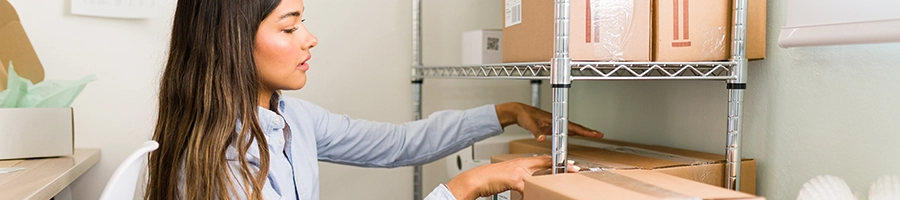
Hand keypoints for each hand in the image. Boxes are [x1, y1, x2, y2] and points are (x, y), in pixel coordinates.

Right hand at [445, 155, 579, 199]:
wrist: (476, 179)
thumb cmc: (490, 179)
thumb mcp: (508, 176)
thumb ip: (520, 178)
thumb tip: (528, 185)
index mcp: (521, 162)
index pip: (543, 160)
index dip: (558, 162)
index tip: (570, 164)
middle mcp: (522, 164)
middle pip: (547, 164)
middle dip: (563, 167)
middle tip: (576, 170)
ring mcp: (519, 172)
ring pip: (541, 176)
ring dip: (552, 181)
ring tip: (562, 185)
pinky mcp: (515, 180)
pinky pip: (529, 188)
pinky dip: (534, 194)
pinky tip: (538, 196)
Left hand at [495, 102, 602, 141]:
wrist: (519, 111)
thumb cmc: (525, 115)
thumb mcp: (530, 124)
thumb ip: (536, 132)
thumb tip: (541, 139)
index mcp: (555, 119)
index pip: (572, 126)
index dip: (584, 130)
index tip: (593, 133)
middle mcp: (557, 120)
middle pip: (576, 126)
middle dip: (588, 131)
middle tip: (599, 134)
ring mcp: (556, 123)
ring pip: (573, 128)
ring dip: (583, 131)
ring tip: (594, 135)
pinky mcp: (552, 126)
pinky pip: (566, 130)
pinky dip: (574, 132)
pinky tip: (578, 135)